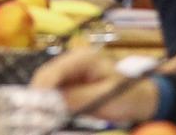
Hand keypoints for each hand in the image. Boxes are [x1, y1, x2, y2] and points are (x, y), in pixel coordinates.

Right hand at [30, 47, 157, 123]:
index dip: (42, 87)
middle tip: (35, 116)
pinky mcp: (70, 84)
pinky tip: (49, 115)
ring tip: (41, 118)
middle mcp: (72, 61)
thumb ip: (79, 98)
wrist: (141, 99)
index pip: (55, 69)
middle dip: (39, 95)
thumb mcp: (105, 97)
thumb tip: (52, 103)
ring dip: (44, 101)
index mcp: (83, 58)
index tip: (34, 106)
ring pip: (47, 85)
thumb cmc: (128, 95)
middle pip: (46, 76)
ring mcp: (70, 72)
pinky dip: (51, 104)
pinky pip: (54, 93)